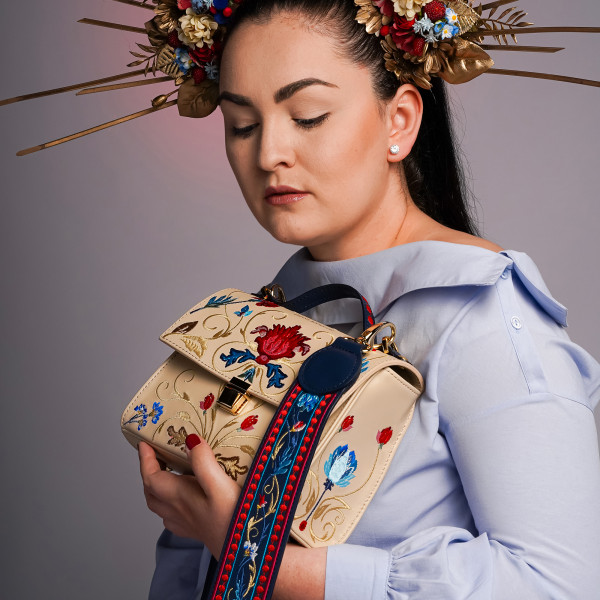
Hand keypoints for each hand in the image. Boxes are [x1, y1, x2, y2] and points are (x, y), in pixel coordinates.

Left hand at [138, 436, 240, 557]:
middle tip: (153, 455)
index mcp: (179, 498)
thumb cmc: (234, 518)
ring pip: (160, 505)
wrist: (245, 552)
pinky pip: (172, 516)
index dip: (145, 459)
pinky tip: (182, 499)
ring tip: (166, 472)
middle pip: (151, 491)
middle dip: (148, 472)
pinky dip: (170, 503)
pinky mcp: (197, 531)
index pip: (151, 477)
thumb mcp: (220, 484)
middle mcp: (177, 511)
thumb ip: (203, 461)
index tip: (144, 443)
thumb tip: (190, 440)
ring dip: (157, 487)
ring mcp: (186, 524)